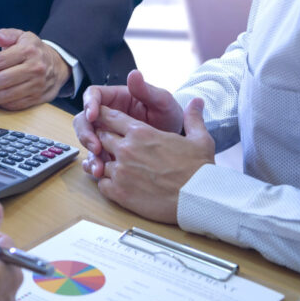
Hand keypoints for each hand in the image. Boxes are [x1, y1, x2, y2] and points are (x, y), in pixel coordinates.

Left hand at [0, 29, 70, 110]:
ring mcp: (37, 84)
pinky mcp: (38, 97)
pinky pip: (15, 104)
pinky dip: (3, 103)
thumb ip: (7, 35)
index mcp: (28, 50)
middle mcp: (34, 67)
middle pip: (1, 80)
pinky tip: (0, 97)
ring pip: (7, 94)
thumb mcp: (22, 36)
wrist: (58, 65)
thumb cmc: (35, 51)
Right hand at [73, 70, 183, 177]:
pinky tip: (98, 171)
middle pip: (83, 119)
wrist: (177, 145)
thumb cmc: (169, 117)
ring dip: (89, 152)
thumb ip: (146, 90)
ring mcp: (104, 134)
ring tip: (99, 166)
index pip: (93, 95)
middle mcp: (106, 116)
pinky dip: (93, 163)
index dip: (89, 104)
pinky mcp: (106, 150)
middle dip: (86, 133)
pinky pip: (93, 156)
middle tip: (96, 146)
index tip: (93, 115)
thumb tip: (133, 74)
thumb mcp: (162, 103)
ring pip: (86, 139)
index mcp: (115, 98)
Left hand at [92, 99, 214, 222]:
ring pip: (99, 162)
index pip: (110, 117)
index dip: (104, 117)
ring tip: (118, 168)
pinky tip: (117, 184)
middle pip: (101, 138)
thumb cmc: (199, 169)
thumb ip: (192, 118)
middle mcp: (126, 149)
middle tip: (112, 145)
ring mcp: (120, 171)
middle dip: (104, 139)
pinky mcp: (119, 192)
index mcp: (141, 133)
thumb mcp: (199, 139)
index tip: (103, 120)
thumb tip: (197, 101)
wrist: (199, 198)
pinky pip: (101, 184)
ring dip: (106, 163)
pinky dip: (106, 183)